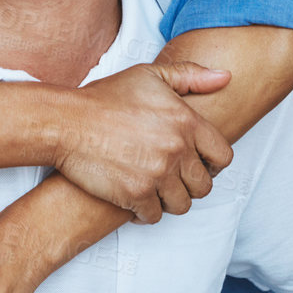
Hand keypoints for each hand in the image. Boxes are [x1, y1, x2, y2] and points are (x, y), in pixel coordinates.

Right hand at [55, 61, 232, 222]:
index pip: (222, 156)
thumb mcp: (149, 75)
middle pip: (204, 185)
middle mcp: (177, 149)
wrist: (67, 122)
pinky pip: (155, 216)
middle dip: (188, 184)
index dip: (211, 163)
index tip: (195, 163)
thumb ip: (190, 76)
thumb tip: (226, 77)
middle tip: (170, 177)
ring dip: (169, 200)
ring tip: (153, 189)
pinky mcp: (136, 195)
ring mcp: (157, 174)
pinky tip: (134, 197)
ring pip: (182, 204)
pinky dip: (145, 212)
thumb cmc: (105, 97)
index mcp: (186, 121)